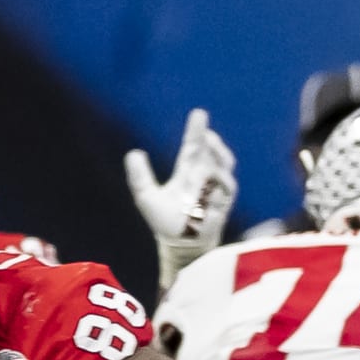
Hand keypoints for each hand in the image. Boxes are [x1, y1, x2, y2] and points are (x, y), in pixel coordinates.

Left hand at [125, 109, 236, 250]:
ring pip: (225, 164)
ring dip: (218, 155)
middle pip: (212, 151)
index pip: (194, 146)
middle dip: (212, 139)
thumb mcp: (146, 196)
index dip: (197, 131)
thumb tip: (133, 153)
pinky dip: (220, 180)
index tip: (199, 114)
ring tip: (209, 147)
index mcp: (187, 171)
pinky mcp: (223, 202)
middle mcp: (204, 176)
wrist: (178, 244)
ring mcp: (215, 188)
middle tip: (205, 132)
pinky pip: (227, 186)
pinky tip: (212, 177)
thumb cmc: (165, 222)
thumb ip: (139, 176)